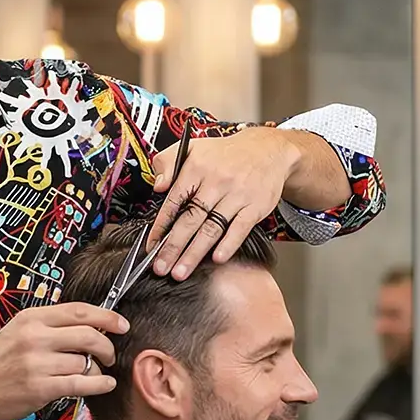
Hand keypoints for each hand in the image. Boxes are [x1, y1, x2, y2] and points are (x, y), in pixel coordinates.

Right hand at [0, 303, 125, 419]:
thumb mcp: (17, 332)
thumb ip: (49, 326)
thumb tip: (90, 327)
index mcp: (31, 318)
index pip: (79, 311)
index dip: (106, 317)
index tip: (121, 324)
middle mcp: (35, 337)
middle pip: (89, 335)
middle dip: (107, 346)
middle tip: (110, 354)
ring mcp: (38, 363)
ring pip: (86, 362)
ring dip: (97, 369)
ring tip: (93, 374)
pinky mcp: (41, 388)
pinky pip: (82, 384)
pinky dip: (99, 384)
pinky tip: (104, 384)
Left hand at [145, 128, 294, 279]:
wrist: (267, 150)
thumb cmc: (225, 154)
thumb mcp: (192, 147)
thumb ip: (167, 163)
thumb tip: (158, 186)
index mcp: (196, 168)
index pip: (174, 201)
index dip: (161, 226)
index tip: (151, 246)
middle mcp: (216, 182)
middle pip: (190, 220)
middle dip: (173, 247)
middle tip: (161, 267)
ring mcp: (236, 195)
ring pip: (212, 228)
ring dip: (194, 253)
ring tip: (181, 272)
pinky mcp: (255, 206)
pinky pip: (240, 228)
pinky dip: (229, 245)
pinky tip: (217, 259)